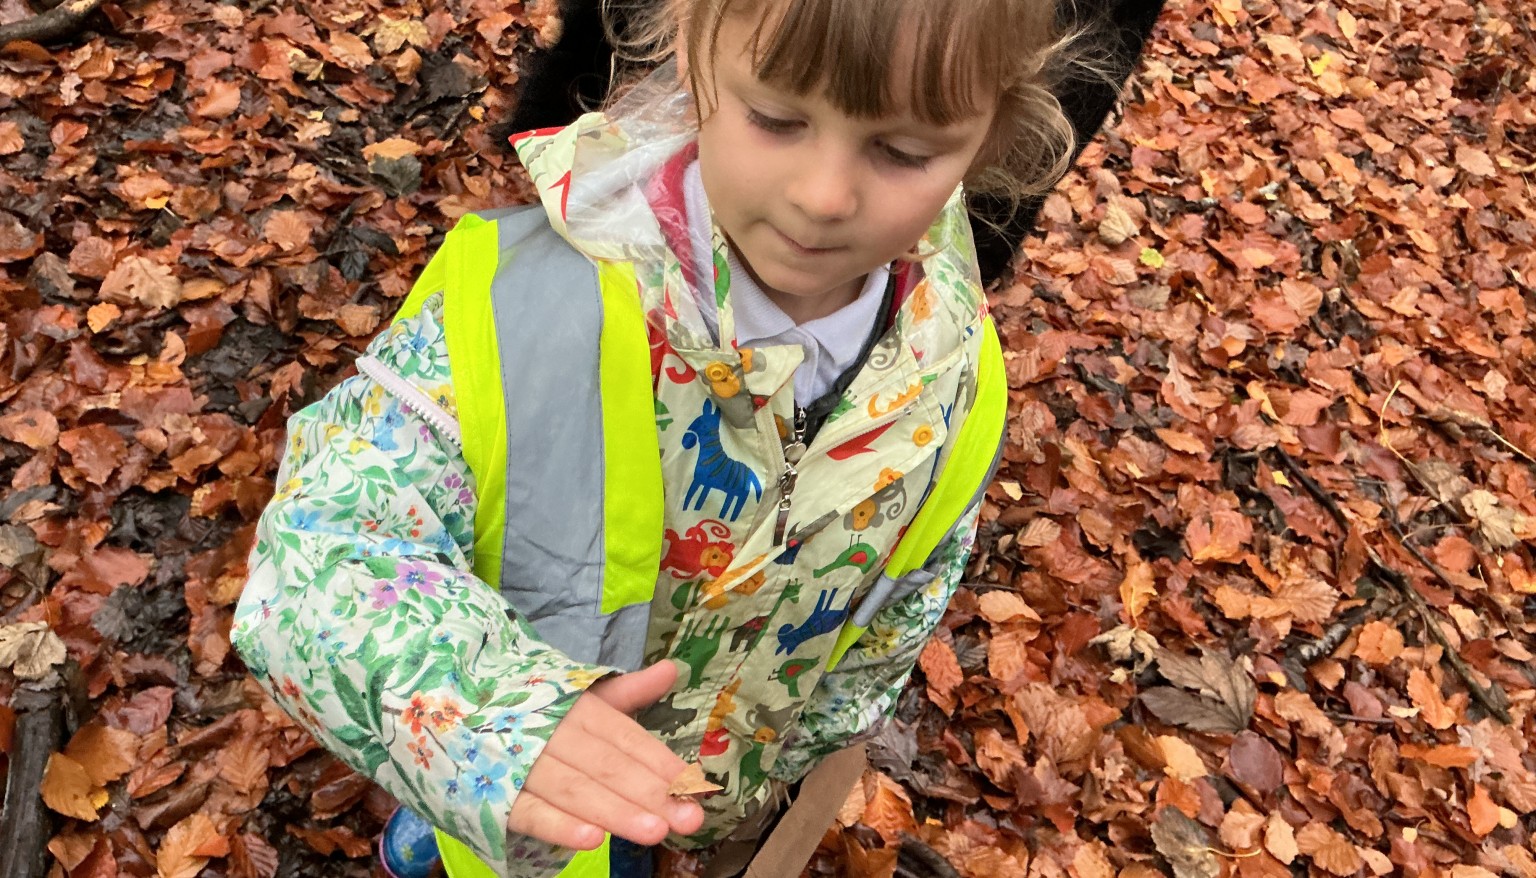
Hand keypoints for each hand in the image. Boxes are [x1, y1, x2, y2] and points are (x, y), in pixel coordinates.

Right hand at [507, 660, 706, 849]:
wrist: (449, 710)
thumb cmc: (529, 710)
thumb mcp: (578, 696)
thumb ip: (627, 691)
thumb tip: (672, 670)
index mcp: (577, 707)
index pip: (625, 737)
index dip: (660, 762)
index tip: (694, 785)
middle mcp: (552, 732)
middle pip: (606, 765)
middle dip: (648, 793)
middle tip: (687, 818)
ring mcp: (521, 763)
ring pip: (573, 789)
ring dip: (614, 811)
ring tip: (653, 831)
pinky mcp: (494, 795)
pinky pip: (528, 812)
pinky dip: (558, 826)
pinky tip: (591, 839)